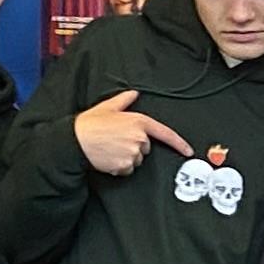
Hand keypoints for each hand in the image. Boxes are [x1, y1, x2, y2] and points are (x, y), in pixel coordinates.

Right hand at [76, 86, 191, 177]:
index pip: (165, 133)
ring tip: (110, 148)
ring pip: (136, 160)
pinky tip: (109, 157)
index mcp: (138, 122)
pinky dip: (120, 166)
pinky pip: (127, 169)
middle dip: (134, 145)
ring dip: (126, 157)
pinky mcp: (124, 165)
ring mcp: (132, 153)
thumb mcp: (108, 107)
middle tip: (116, 140)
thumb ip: (124, 100)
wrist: (75, 140)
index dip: (179, 143)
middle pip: (146, 148)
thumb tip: (134, 94)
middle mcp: (138, 138)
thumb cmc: (90, 124)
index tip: (188, 151)